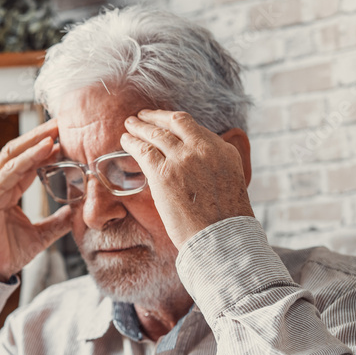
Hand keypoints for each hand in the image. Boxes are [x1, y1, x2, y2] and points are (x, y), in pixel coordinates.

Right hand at [0, 119, 73, 281]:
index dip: (45, 148)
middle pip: (17, 151)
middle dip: (39, 135)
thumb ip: (56, 223)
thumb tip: (75, 214)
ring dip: (35, 140)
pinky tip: (45, 148)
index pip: (26, 161)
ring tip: (55, 129)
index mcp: (5, 191)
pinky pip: (10, 172)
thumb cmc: (4, 254)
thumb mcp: (39, 236)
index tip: (66, 137)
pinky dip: (28, 158)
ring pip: (12, 155)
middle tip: (62, 122)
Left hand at [120, 109, 253, 247]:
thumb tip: (195, 166)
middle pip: (176, 122)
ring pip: (156, 133)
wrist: (220, 238)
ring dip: (140, 126)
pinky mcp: (164, 173)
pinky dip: (132, 142)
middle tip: (144, 115)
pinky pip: (143, 150)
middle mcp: (205, 149)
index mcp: (224, 151)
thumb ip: (213, 167)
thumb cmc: (223, 221)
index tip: (166, 124)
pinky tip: (125, 140)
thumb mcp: (230, 184)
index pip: (196, 129)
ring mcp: (184, 159)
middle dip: (157, 116)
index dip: (177, 125)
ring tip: (130, 124)